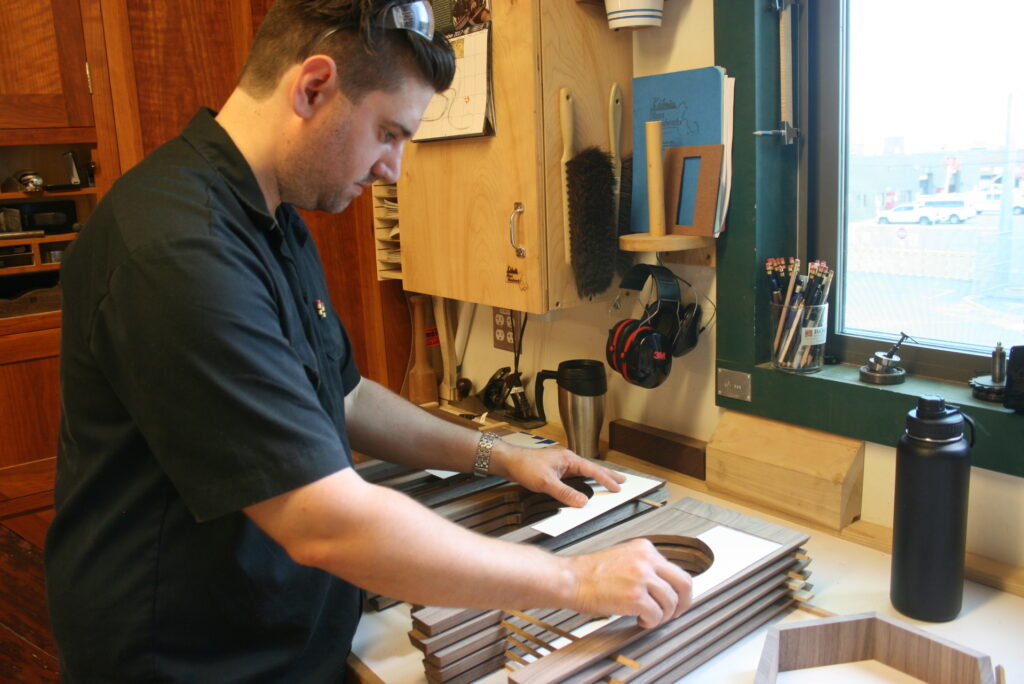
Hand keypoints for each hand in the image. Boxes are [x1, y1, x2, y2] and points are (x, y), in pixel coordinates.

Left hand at [494, 444, 625, 507]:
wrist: (508, 461)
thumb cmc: (525, 466)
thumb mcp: (546, 483)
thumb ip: (565, 493)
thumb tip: (583, 502)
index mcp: (569, 459)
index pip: (592, 470)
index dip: (606, 480)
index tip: (618, 488)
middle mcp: (567, 460)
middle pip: (592, 469)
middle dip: (607, 475)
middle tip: (622, 481)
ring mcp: (562, 464)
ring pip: (584, 472)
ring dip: (596, 478)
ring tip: (608, 483)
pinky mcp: (555, 470)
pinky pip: (575, 476)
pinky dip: (584, 481)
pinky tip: (585, 485)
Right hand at [566, 538, 692, 628]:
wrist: (570, 579)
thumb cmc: (590, 573)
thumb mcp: (623, 557)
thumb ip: (644, 565)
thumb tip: (662, 584)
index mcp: (644, 549)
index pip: (676, 569)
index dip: (679, 589)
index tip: (676, 599)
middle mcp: (646, 560)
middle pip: (684, 584)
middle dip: (683, 603)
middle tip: (675, 613)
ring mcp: (642, 577)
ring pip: (671, 602)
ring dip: (662, 616)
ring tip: (649, 617)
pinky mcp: (635, 597)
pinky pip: (656, 615)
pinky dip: (650, 623)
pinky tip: (640, 621)